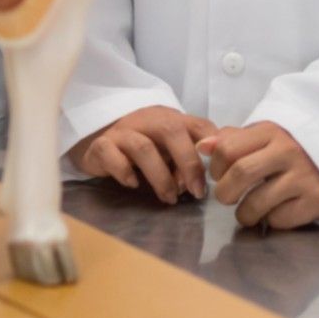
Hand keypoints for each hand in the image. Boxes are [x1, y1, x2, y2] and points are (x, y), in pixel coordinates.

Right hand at [69, 106, 218, 202]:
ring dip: (161, 176)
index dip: (212, 143)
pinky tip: (133, 184)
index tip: (218, 170)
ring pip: (143, 147)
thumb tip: (196, 184)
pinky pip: (110, 154)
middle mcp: (147, 120)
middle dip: (188, 163)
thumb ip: (188, 160)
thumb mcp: (170, 149)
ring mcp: (122, 131)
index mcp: (170, 119)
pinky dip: (124, 171)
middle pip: (171, 131)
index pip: (198, 124)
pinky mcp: (101, 145)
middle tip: (196, 192)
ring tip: (169, 197)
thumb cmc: (144, 149)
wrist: (100, 141)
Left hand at [206, 122, 318, 229]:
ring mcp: (304, 177)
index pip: (227, 149)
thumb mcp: (266, 135)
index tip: (218, 175)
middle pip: (240, 175)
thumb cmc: (296, 146)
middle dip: (224, 193)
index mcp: (271, 132)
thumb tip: (201, 147)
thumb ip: (233, 139)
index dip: (215, 167)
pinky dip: (269, 221)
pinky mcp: (317, 200)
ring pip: (256, 203)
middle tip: (227, 197)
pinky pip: (280, 219)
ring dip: (243, 214)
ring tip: (246, 212)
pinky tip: (272, 213)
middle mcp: (288, 152)